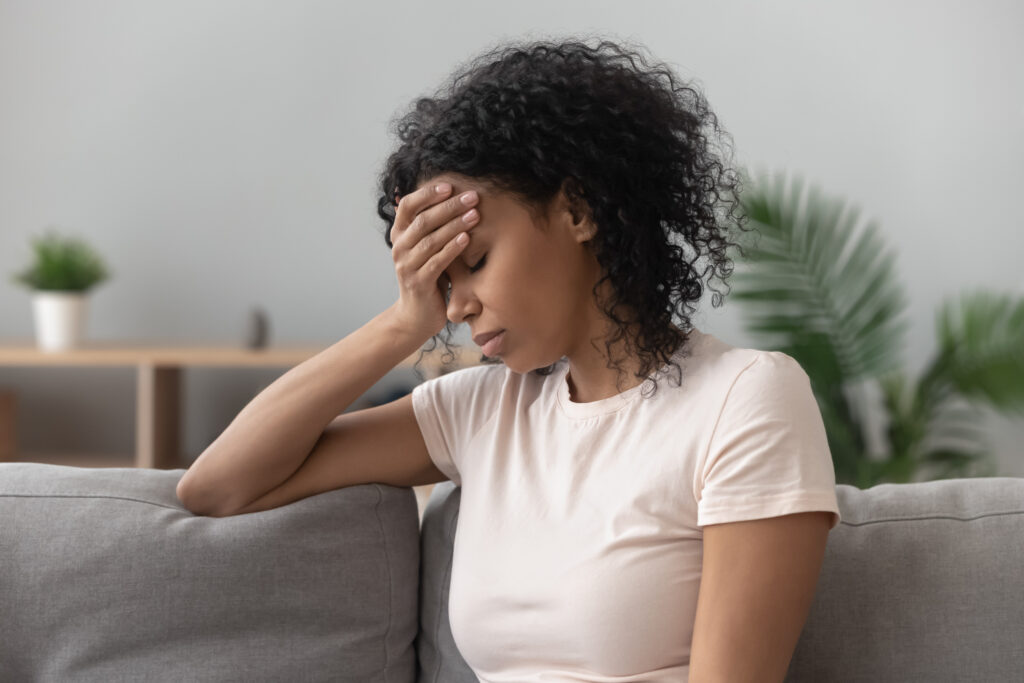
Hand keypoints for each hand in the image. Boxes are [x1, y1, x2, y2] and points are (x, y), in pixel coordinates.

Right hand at [388, 182, 480, 337]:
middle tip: (473, 197)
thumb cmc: (428, 276)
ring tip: (475, 215)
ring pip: (431, 240)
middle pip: (423, 220)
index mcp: (399, 235)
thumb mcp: (428, 248)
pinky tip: (467, 238)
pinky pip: (436, 261)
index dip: (427, 194)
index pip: (407, 206)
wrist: (417, 315)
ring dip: (455, 225)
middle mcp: (399, 248)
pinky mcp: (418, 283)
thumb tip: (456, 196)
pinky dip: (452, 248)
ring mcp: (406, 266)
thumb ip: (433, 226)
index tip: (450, 186)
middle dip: (449, 206)